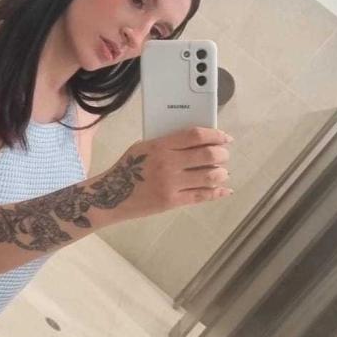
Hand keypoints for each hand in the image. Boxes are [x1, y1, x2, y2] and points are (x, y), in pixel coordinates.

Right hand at [102, 126, 232, 220]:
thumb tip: (198, 141)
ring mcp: (171, 184)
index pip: (195, 135)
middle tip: (224, 155)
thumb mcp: (143, 147)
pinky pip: (201, 196)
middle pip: (207, 154)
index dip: (215, 134)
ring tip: (221, 172)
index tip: (225, 137)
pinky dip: (217, 193)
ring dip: (221, 173)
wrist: (111, 195)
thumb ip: (168, 142)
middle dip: (222, 154)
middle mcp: (167, 163)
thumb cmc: (128, 168)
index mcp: (160, 146)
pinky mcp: (172, 201)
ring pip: (209, 176)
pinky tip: (224, 190)